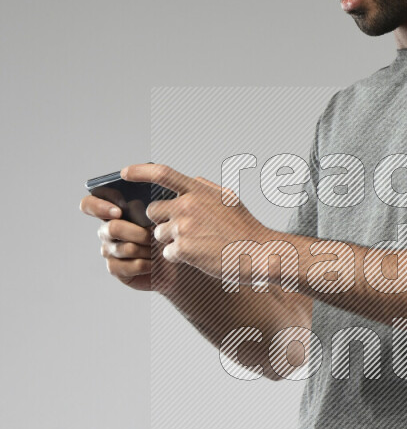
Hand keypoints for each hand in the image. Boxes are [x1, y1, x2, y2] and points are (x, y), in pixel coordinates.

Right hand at [79, 192, 174, 292]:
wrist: (177, 263)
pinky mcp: (115, 268)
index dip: (97, 206)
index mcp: (113, 212)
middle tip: (155, 237)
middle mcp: (107, 230)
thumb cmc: (169, 234)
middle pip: (113, 228)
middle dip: (139, 233)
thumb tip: (140, 205)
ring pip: (126, 248)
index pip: (89, 204)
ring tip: (159, 250)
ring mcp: (109, 250)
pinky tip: (154, 264)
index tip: (118, 212)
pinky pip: (129, 265)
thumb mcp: (163, 215)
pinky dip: (147, 264)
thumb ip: (149, 207)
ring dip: (148, 250)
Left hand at [122, 163, 268, 281]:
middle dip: (162, 221)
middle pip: (153, 211)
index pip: (161, 173)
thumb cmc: (247, 228)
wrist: (260, 253)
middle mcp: (188, 206)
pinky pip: (168, 253)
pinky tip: (199, 257)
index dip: (139, 171)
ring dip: (172, 241)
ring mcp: (184, 228)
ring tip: (198, 245)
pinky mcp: (184, 249)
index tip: (125, 173)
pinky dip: (180, 257)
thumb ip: (207, 188)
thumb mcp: (230, 199)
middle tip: (183, 230)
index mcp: (198, 191)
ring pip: (159, 234)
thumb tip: (193, 179)